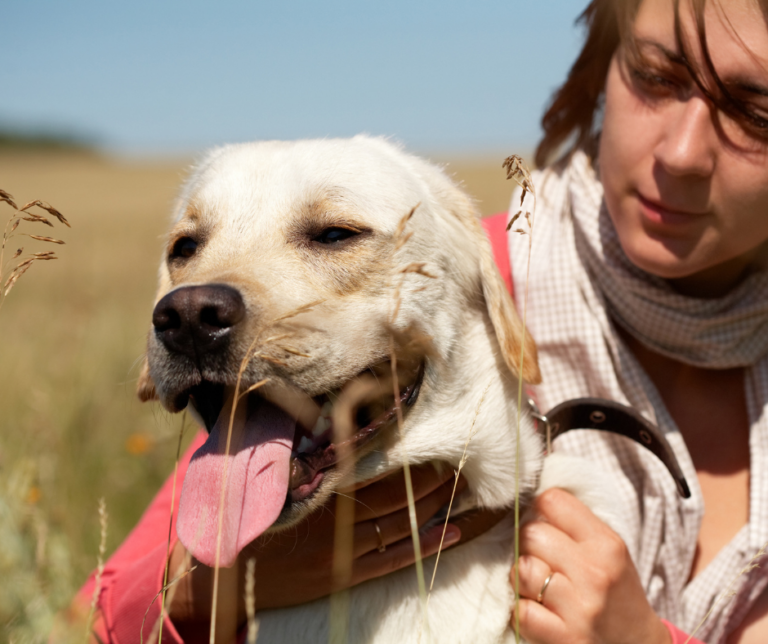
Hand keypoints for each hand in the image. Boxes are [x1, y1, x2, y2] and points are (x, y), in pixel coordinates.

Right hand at [168, 462, 463, 641]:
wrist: (218, 579)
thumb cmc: (236, 516)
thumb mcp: (255, 474)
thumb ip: (288, 447)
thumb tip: (321, 414)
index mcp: (313, 491)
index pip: (371, 467)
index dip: (405, 453)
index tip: (432, 434)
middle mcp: (333, 522)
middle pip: (395, 495)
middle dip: (431, 477)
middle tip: (463, 457)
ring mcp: (341, 555)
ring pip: (401, 526)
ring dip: (435, 506)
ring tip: (466, 488)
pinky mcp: (343, 579)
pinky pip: (393, 561)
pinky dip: (424, 546)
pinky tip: (452, 532)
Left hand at [510, 488, 670, 643]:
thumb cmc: (617, 594)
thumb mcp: (610, 551)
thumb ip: (576, 525)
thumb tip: (534, 502)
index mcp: (606, 544)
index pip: (553, 501)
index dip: (540, 509)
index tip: (544, 523)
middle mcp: (594, 573)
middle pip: (531, 534)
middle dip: (528, 545)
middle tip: (541, 558)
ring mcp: (579, 608)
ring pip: (523, 569)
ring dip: (522, 578)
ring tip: (537, 586)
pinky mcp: (564, 637)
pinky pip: (521, 611)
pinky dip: (521, 611)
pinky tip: (537, 611)